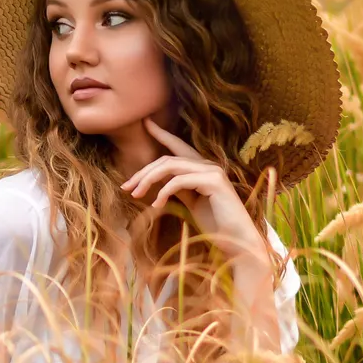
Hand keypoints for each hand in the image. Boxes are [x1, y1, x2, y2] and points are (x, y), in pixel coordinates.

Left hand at [119, 117, 268, 263]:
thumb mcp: (191, 202)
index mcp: (203, 168)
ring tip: (135, 194)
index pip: (178, 146)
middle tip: (126, 187)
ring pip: (171, 166)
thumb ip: (178, 187)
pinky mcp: (214, 181)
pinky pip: (180, 181)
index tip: (146, 122)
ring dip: (148, 180)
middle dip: (143, 172)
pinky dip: (164, 191)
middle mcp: (209, 165)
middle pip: (167, 159)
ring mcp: (213, 171)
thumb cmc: (215, 224)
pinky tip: (156, 205)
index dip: (162, 134)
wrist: (236, 240)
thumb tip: (159, 179)